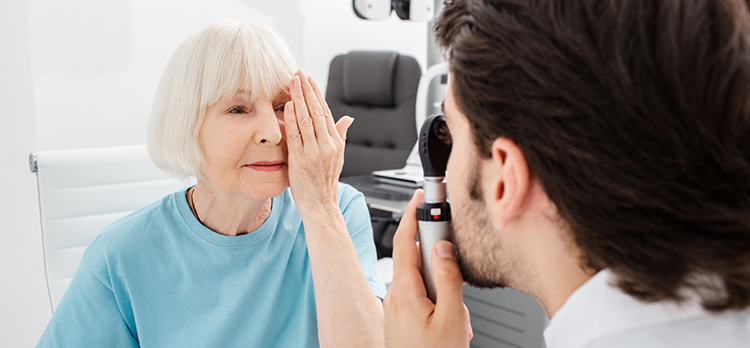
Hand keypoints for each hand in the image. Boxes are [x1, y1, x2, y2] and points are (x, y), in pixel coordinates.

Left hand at [284, 70, 352, 211]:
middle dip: (307, 90)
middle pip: (316, 111)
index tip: (309, 79)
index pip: (325, 112)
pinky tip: (287, 105)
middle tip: (298, 73)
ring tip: (292, 82)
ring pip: (306, 120)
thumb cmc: (325, 183)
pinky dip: (291, 119)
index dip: (317, 94)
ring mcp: (314, 152)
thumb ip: (340, 136)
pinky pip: (296, 136)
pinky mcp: (301, 160)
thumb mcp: (338, 158)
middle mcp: (327, 145)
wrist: (321, 206)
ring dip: (298, 98)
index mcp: (336, 143)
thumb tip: (348, 119)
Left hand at [384, 189, 472, 347]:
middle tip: (458, 287)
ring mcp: (398, 309)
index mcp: (404, 291)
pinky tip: (451, 327)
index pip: (404, 241)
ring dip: (445, 293)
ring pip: (425, 283)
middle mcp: (396, 297)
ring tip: (457, 321)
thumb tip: (443, 247)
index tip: (420, 195)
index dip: (411, 214)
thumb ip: (449, 278)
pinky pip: (424, 300)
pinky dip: (441, 306)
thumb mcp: (451, 318)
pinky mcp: (403, 320)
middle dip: (442, 266)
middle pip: (418, 261)